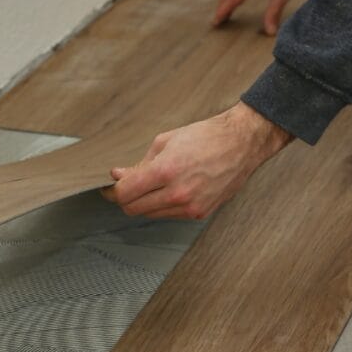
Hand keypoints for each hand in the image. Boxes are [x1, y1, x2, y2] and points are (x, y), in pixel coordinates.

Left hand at [101, 102, 292, 219]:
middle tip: (125, 186)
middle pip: (133, 209)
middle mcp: (177, 193)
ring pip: (150, 214)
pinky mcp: (199, 214)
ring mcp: (190, 207)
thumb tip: (118, 175)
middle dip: (125, 198)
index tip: (109, 187)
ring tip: (151, 185)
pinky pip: (169, 215)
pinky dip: (163, 205)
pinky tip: (170, 189)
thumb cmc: (205, 137)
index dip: (112, 191)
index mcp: (166, 171)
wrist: (241, 144)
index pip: (124, 194)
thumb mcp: (165, 141)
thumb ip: (139, 163)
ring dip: (144, 202)